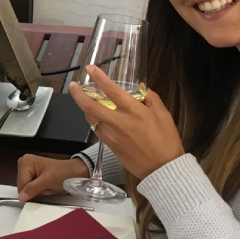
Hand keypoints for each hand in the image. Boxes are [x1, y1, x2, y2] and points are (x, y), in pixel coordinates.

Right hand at [17, 154, 88, 200]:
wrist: (75, 173)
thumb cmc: (63, 174)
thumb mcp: (48, 181)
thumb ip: (33, 188)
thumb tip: (20, 197)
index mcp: (25, 161)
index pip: (21, 184)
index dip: (30, 191)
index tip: (43, 188)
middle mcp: (23, 164)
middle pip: (22, 186)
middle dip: (33, 190)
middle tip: (46, 186)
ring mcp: (27, 171)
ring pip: (26, 189)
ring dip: (36, 191)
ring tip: (47, 186)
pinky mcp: (32, 176)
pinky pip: (30, 189)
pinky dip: (38, 191)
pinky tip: (46, 187)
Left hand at [69, 65, 184, 180]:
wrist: (163, 169)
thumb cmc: (167, 141)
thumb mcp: (164, 115)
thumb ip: (152, 99)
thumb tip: (142, 88)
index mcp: (134, 111)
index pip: (112, 90)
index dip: (99, 78)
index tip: (90, 69)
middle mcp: (120, 122)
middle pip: (91, 106)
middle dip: (78, 94)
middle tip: (73, 86)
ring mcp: (112, 135)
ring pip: (91, 119)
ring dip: (86, 108)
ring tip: (85, 100)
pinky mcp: (110, 146)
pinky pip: (97, 130)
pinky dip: (95, 121)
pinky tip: (97, 117)